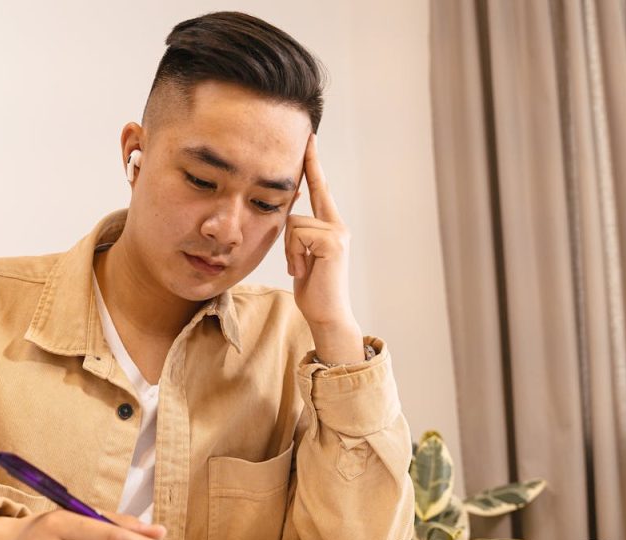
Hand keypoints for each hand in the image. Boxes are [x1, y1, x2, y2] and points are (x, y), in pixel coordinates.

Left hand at [285, 134, 363, 363]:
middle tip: (308, 139)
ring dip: (289, 249)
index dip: (314, 164)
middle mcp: (338, 225)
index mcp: (331, 227)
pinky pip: (297, 234)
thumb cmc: (313, 289)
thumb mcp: (302, 257)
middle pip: (313, 192)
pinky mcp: (332, 242)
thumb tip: (287, 216)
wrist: (327, 314)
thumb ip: (299, 236)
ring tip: (300, 268)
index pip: (321, 189)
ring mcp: (337, 232)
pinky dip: (293, 254)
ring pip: (293, 222)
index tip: (310, 139)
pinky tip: (304, 270)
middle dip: (310, 167)